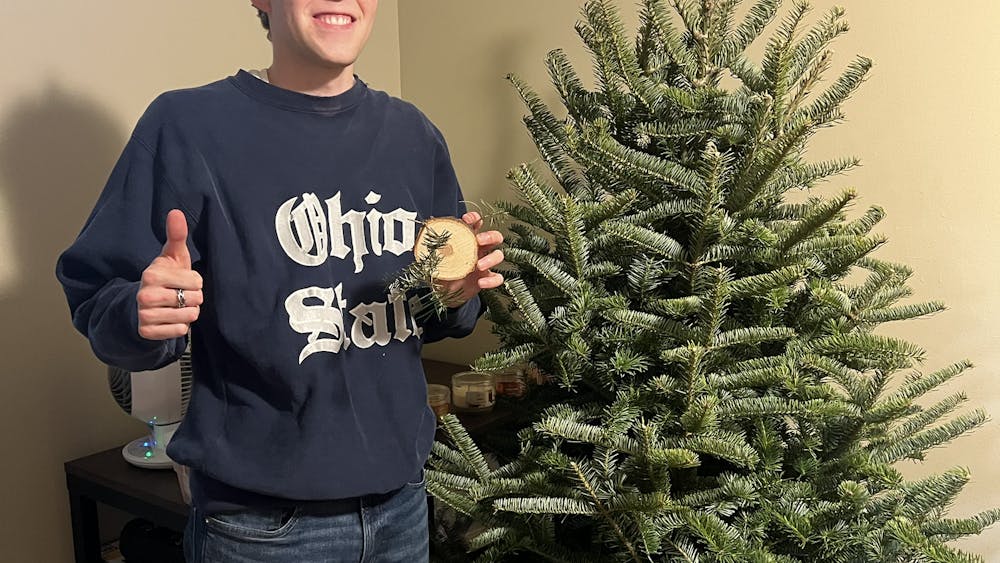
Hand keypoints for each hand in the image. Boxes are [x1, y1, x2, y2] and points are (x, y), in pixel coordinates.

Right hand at [136, 209, 202, 339]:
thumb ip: (176, 236)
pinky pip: (180, 331)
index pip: (196, 281)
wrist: (142, 306)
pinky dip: (180, 327)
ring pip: (189, 316)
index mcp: (152, 274)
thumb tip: (176, 212)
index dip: (195, 282)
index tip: (182, 281)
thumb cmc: (164, 278)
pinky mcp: (147, 332)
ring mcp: (145, 315)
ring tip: (175, 307)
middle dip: (193, 298)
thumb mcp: (171, 257)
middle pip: (195, 299)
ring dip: (188, 313)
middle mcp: (145, 295)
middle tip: (179, 295)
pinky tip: (170, 319)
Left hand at [438, 212, 503, 306]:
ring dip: (491, 258)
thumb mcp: (435, 258)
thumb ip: (435, 250)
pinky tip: (481, 282)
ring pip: (499, 255)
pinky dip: (492, 280)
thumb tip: (430, 242)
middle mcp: (478, 250)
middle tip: (479, 241)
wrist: (444, 294)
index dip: (474, 218)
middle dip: (489, 236)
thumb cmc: (441, 273)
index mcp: (466, 242)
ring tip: (479, 265)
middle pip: (494, 236)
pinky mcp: (486, 278)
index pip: (475, 224)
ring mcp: (484, 264)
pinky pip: (497, 278)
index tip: (467, 220)